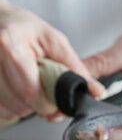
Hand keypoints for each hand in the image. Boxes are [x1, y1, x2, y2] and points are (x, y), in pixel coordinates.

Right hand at [0, 0, 103, 121]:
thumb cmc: (23, 28)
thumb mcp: (54, 40)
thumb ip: (76, 68)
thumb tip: (95, 91)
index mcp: (11, 46)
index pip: (32, 94)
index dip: (49, 105)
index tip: (57, 101)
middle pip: (21, 105)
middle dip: (38, 105)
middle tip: (41, 87)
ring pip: (10, 111)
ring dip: (23, 106)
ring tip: (26, 85)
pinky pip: (1, 111)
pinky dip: (11, 106)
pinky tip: (15, 89)